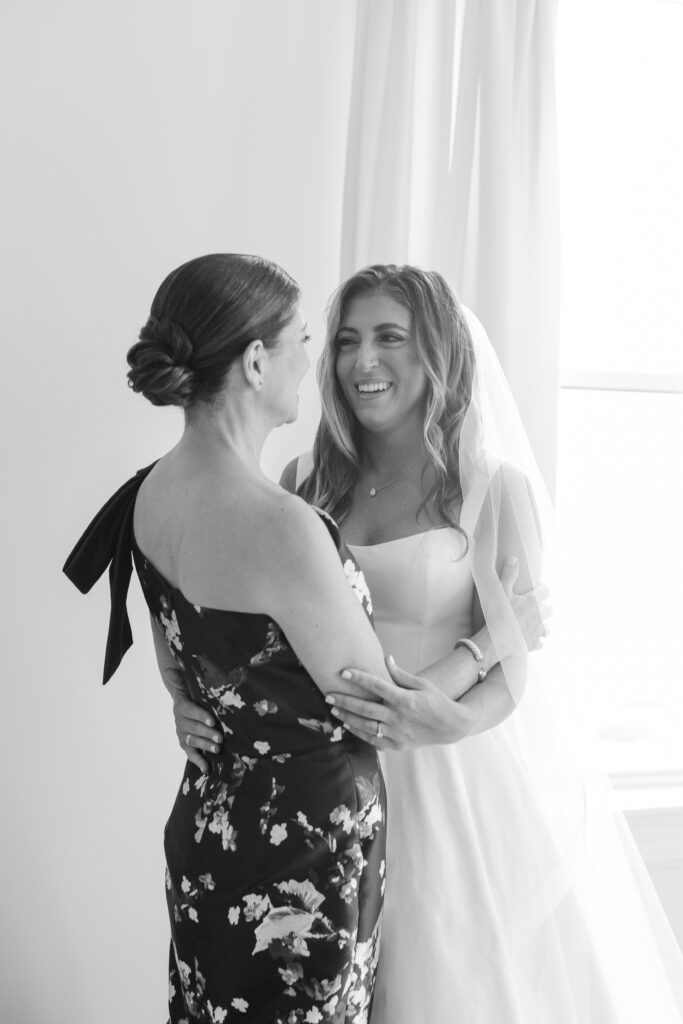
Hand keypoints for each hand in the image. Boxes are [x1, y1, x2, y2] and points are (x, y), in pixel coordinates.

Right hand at [166, 668, 222, 773]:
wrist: (184, 708)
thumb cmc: (191, 696)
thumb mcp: (186, 687)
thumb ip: (179, 679)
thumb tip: (169, 668)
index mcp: (181, 707)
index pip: (191, 711)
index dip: (201, 716)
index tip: (212, 721)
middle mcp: (180, 722)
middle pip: (193, 728)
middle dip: (207, 733)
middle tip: (220, 737)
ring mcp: (182, 735)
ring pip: (193, 741)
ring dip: (205, 746)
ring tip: (218, 749)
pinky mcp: (186, 745)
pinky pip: (191, 755)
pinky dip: (199, 762)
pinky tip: (207, 769)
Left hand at [326, 656, 475, 749]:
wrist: (451, 726)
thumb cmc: (436, 700)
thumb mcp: (422, 684)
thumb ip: (400, 674)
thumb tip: (385, 659)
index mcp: (404, 699)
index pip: (376, 686)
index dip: (358, 678)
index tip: (343, 672)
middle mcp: (398, 717)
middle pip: (365, 708)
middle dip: (344, 701)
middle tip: (328, 696)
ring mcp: (397, 733)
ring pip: (366, 726)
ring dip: (348, 718)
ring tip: (334, 710)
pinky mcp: (398, 745)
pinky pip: (374, 740)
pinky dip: (360, 733)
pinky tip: (349, 726)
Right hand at [500, 557, 552, 651]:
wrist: (495, 639)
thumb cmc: (498, 613)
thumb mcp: (501, 590)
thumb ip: (509, 574)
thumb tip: (514, 558)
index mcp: (532, 601)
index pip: (545, 591)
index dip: (543, 589)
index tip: (539, 588)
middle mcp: (539, 616)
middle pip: (550, 610)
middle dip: (546, 608)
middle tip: (538, 607)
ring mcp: (537, 631)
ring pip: (547, 628)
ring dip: (543, 625)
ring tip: (536, 624)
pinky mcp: (533, 644)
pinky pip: (540, 643)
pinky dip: (536, 641)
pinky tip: (531, 639)